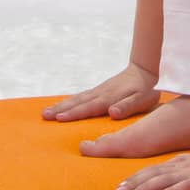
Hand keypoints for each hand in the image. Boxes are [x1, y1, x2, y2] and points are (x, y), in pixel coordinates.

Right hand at [43, 62, 160, 121]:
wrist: (144, 71)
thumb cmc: (145, 90)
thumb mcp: (142, 99)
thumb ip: (128, 106)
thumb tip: (112, 113)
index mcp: (109, 98)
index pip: (89, 107)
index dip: (74, 113)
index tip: (59, 118)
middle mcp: (100, 93)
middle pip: (78, 102)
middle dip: (61, 109)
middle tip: (44, 116)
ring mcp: (98, 91)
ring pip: (77, 98)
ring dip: (61, 105)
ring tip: (45, 113)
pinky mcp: (98, 90)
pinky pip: (80, 96)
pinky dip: (69, 101)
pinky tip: (60, 105)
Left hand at [116, 152, 189, 189]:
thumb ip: (179, 173)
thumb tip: (160, 185)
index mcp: (179, 162)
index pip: (152, 170)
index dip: (135, 178)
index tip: (120, 188)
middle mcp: (182, 166)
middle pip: (153, 175)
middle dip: (134, 184)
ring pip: (164, 181)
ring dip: (146, 189)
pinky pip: (183, 187)